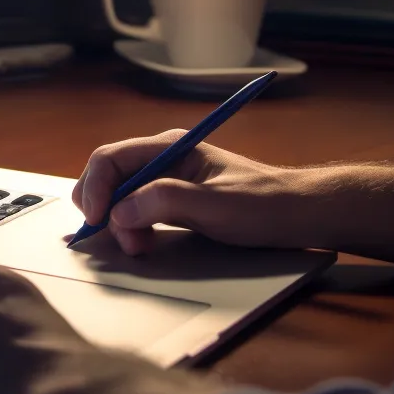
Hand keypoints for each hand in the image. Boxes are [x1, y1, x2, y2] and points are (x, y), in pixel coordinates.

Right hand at [73, 129, 327, 254]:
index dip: (94, 188)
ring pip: (120, 195)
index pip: (111, 157)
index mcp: (170, 147)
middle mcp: (163, 158)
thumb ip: (165, 202)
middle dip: (104, 208)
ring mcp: (168, 178)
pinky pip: (136, 209)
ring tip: (138, 247)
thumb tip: (119, 211)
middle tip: (121, 240)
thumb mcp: (214, 206)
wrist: (299, 213)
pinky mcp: (174, 199)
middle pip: (109, 175)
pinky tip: (144, 243)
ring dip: (118, 222)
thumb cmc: (263, 205)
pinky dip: (131, 227)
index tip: (96, 221)